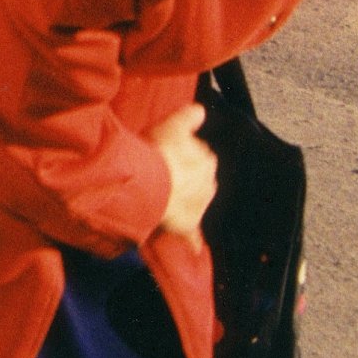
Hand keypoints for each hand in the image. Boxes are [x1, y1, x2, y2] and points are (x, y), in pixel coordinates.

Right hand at [149, 101, 215, 239]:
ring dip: (184, 202)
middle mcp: (209, 183)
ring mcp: (199, 206)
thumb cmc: (157, 153)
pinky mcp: (188, 225)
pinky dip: (192, 240)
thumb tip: (201, 110)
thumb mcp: (171, 126)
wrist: (148, 185)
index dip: (182, 155)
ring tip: (164, 201)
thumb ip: (188, 117)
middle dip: (185, 179)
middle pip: (199, 180)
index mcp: (207, 159)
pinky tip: (191, 246)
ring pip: (194, 203)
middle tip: (163, 177)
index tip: (168, 156)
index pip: (200, 155)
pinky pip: (191, 233)